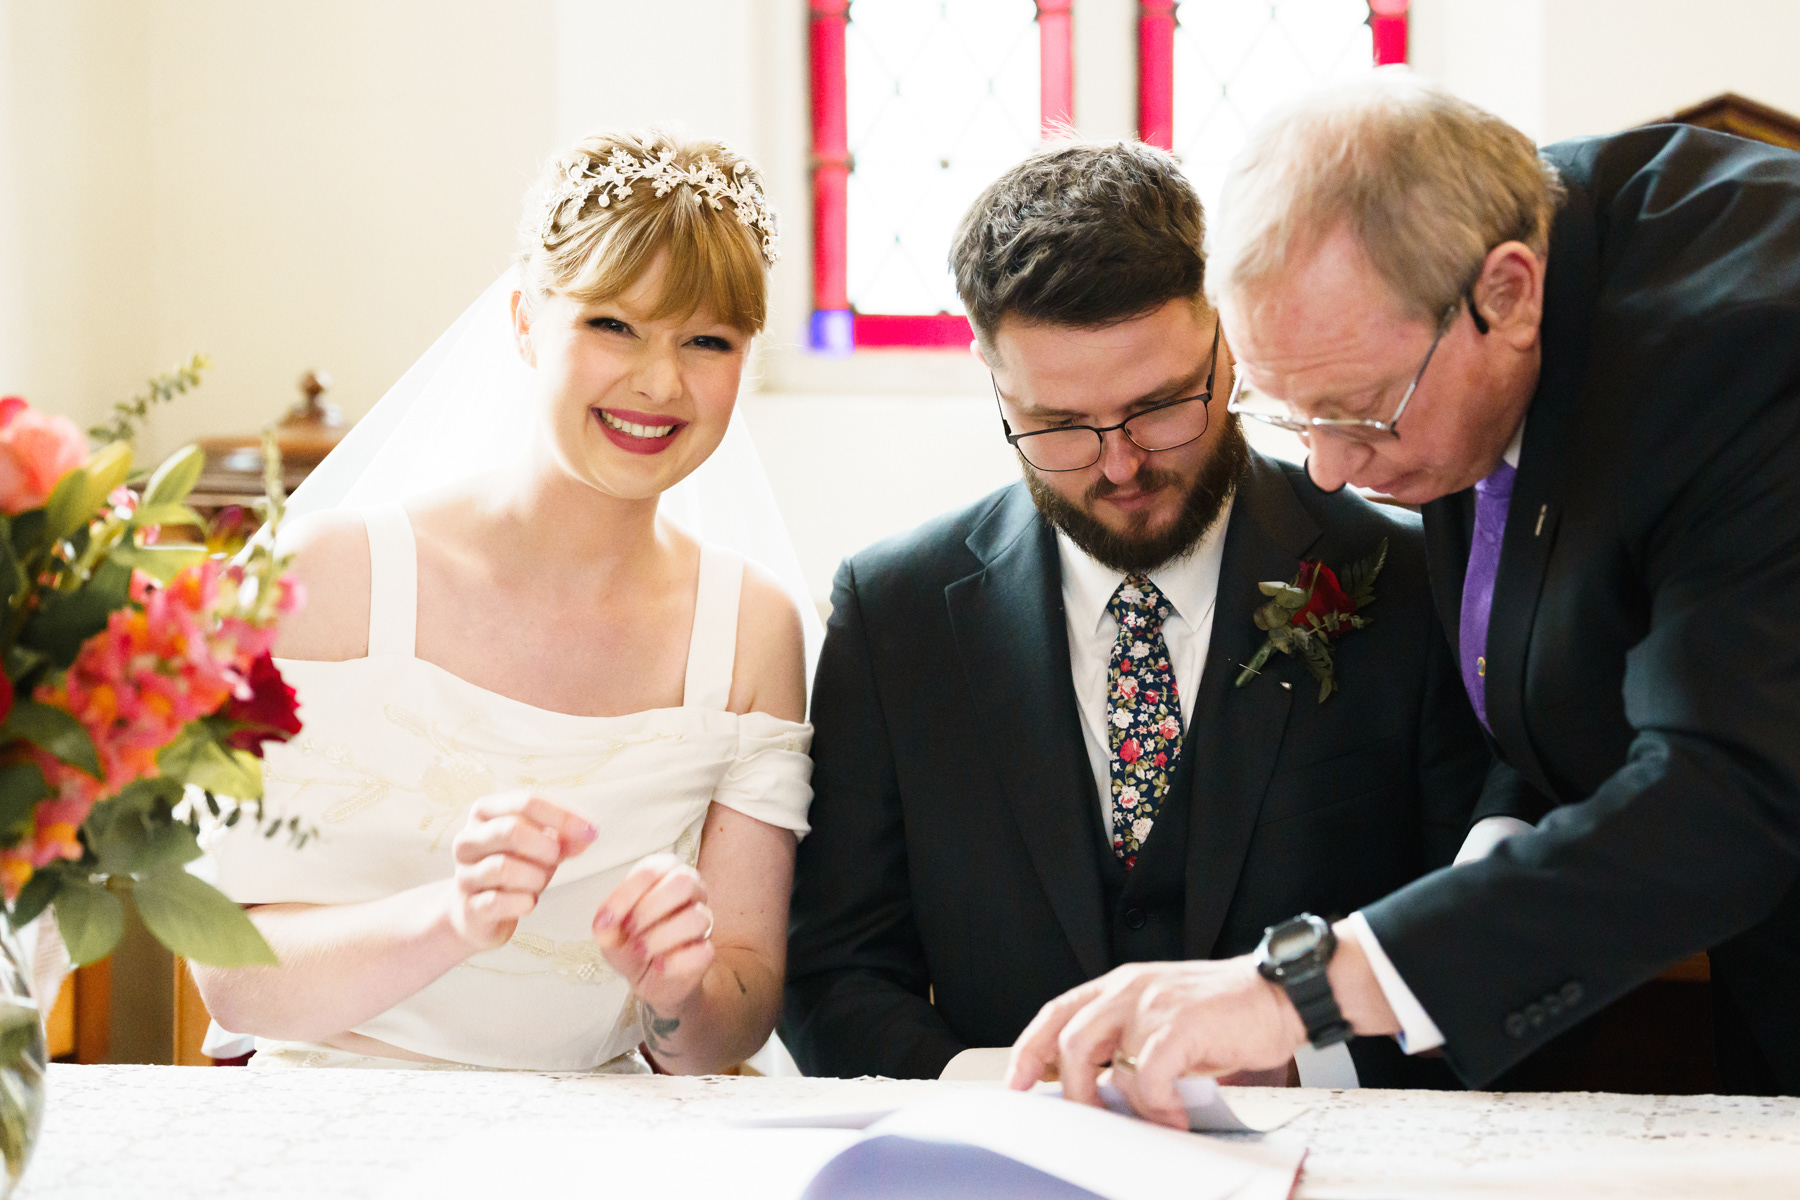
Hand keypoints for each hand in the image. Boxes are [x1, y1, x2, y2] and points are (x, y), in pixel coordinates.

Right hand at [446, 793, 596, 951]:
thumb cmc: (515, 869)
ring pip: (504, 867)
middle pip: (511, 831)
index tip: (590, 830)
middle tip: (557, 858)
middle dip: (545, 847)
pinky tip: (529, 902)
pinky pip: (499, 901)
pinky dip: (523, 902)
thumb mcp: (542, 847)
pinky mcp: (468, 907)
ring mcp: (464, 874)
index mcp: (485, 813)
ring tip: (539, 882)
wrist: (479, 913)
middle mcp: (467, 840)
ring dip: (535, 877)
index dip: (562, 816)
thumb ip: (565, 837)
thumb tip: (588, 833)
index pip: (525, 802)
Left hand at [593, 854, 714, 1014]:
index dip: (626, 894)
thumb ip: (605, 924)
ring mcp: (702, 919)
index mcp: (664, 873)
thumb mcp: (609, 934)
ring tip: (640, 950)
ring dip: (660, 937)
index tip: (607, 918)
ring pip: (696, 917)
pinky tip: (658, 965)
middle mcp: (690, 890)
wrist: (647, 979)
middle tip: (630, 930)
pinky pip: (702, 951)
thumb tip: (605, 921)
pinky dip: (674, 962)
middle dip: (650, 909)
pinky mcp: (706, 951)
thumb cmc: (630, 945)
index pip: (651, 870)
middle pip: (684, 883)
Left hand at [1004, 957, 1305, 1128]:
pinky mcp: (1180, 1023)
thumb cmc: (1224, 1014)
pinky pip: (1146, 1073)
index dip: (1029, 1050)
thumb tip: (1098, 1090)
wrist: (1280, 994)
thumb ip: (1128, 1043)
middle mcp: (1129, 988)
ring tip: (1141, 1121)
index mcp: (1120, 986)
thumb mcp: (1163, 1020)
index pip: (1056, 1013)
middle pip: (1067, 1037)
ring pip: (1097, 1055)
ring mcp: (1153, 1003)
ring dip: (1111, 1101)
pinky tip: (1175, 1116)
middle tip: (1087, 1119)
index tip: (1017, 1084)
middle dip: (1069, 1087)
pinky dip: (1155, 1104)